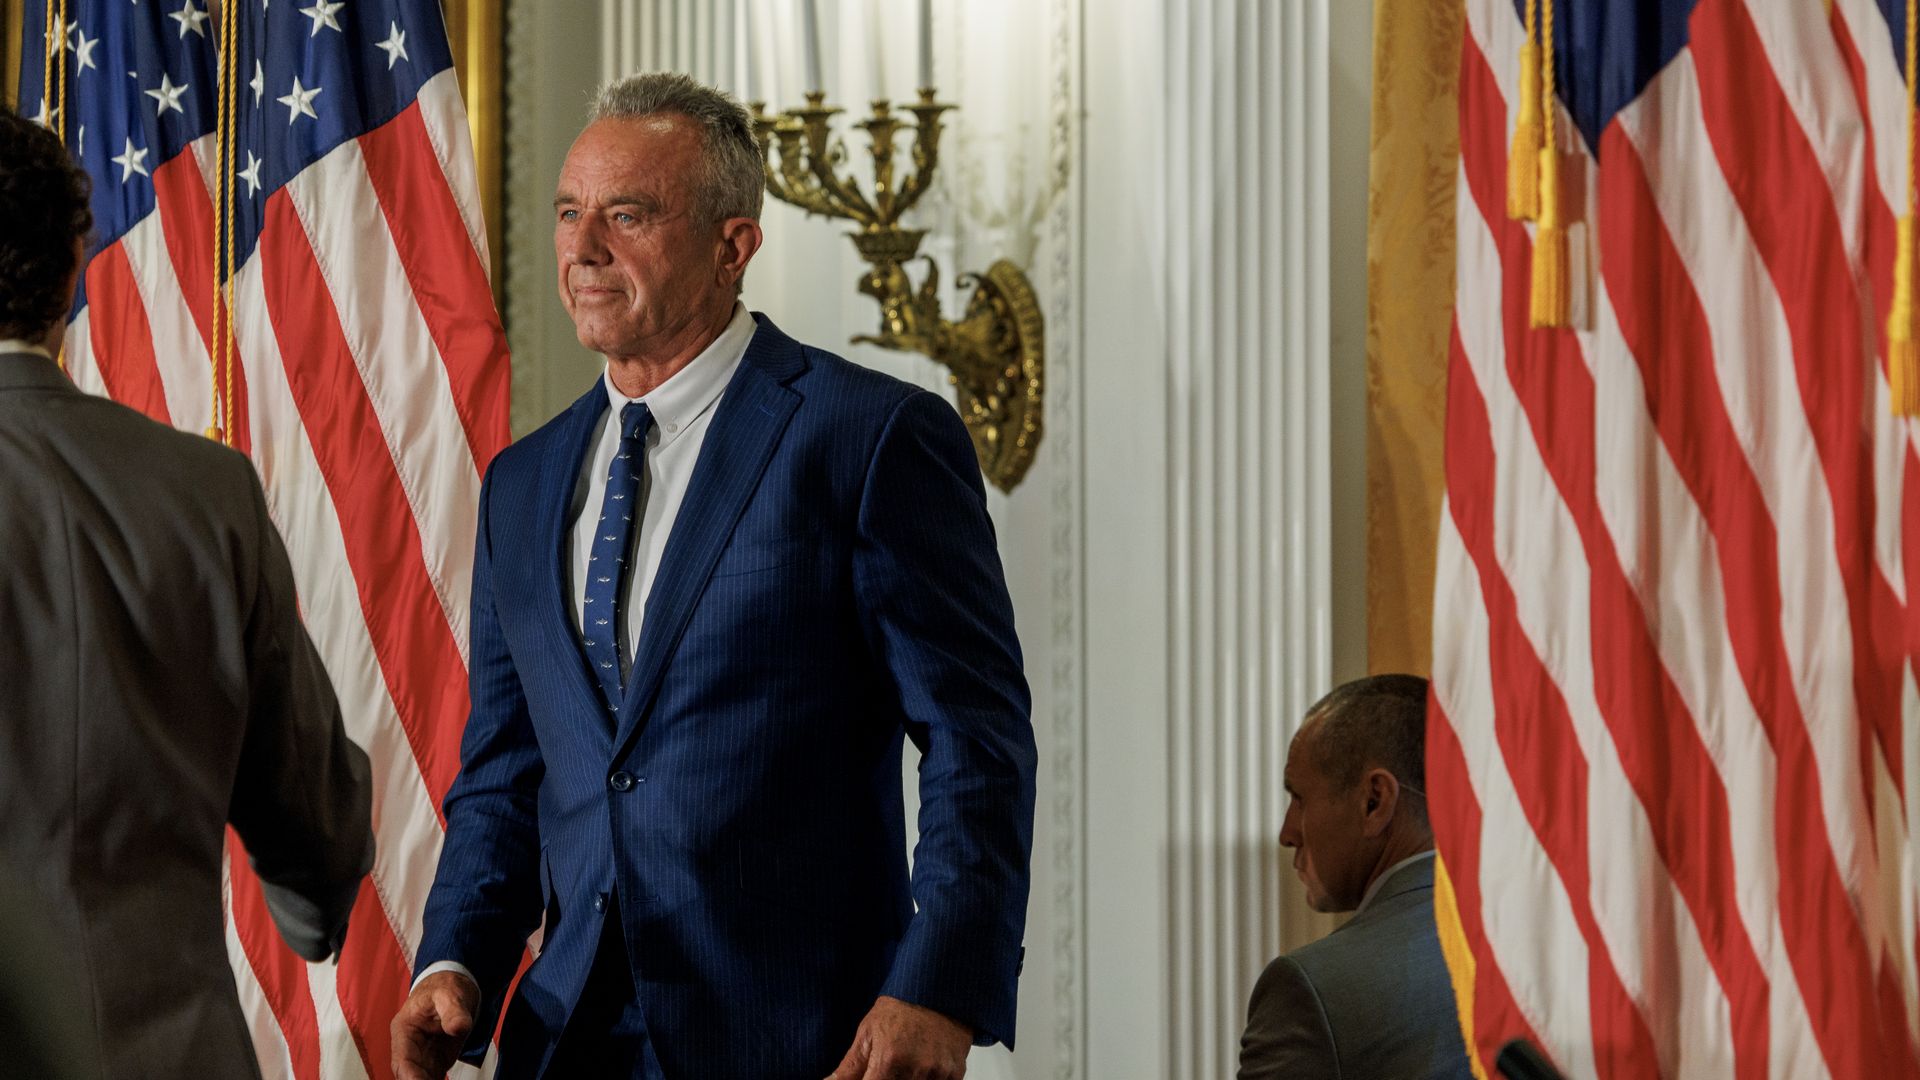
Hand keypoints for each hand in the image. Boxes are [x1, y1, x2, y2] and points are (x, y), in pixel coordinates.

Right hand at [390, 971, 478, 1079]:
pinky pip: (434, 1078)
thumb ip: (453, 1011)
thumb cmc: (444, 987)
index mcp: (404, 1029)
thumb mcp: (449, 994)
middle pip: (410, 1074)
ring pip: (422, 1078)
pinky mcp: (437, 1061)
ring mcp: (423, 1056)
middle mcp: (410, 1046)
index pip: (402, 1059)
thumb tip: (458, 1027)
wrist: (452, 986)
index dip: (410, 1076)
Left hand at [826, 995, 970, 1079]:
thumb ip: (848, 1069)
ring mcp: (939, 1073)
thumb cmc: (900, 1010)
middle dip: (886, 1079)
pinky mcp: (956, 1074)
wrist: (936, 989)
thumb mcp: (867, 1035)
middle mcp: (916, 1070)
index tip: (870, 1077)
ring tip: (904, 1063)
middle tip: (885, 1068)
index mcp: (889, 1060)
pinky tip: (921, 1068)